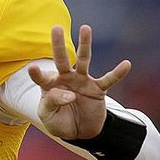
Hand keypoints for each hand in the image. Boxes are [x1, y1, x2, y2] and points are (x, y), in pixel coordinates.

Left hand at [28, 25, 130, 139]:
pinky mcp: (97, 89)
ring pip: (84, 60)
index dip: (37, 73)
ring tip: (85, 28)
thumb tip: (70, 94)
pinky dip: (117, 73)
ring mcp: (82, 82)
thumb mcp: (49, 117)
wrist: (80, 132)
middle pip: (61, 59)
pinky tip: (126, 64)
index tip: (32, 68)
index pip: (41, 78)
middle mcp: (65, 79)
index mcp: (49, 85)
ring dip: (84, 45)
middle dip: (58, 44)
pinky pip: (108, 80)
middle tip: (56, 28)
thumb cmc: (59, 121)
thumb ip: (52, 103)